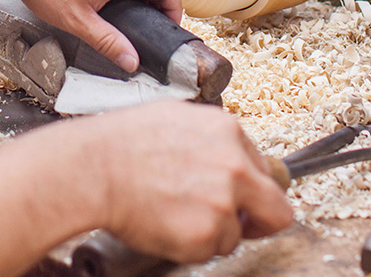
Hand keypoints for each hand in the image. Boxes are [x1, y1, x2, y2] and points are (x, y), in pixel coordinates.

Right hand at [73, 102, 293, 261]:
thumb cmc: (121, 142)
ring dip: (212, 232)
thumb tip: (227, 152)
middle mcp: (235, 166)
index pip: (267, 170)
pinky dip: (191, 246)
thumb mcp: (175, 118)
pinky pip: (210, 251)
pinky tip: (166, 225)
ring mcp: (224, 202)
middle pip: (278, 209)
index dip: (252, 189)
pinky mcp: (207, 234)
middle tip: (240, 225)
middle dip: (259, 221)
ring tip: (175, 216)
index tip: (242, 199)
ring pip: (236, 234)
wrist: (92, 169)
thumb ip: (210, 138)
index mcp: (228, 132)